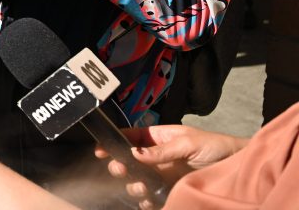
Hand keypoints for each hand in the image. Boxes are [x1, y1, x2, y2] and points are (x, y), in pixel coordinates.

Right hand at [97, 125, 247, 208]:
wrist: (239, 169)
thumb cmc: (216, 147)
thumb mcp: (188, 143)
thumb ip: (161, 150)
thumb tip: (135, 153)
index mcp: (158, 139)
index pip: (129, 139)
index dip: (114, 143)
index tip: (101, 151)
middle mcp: (156, 158)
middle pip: (127, 162)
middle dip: (119, 167)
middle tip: (121, 171)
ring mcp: (162, 177)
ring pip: (135, 183)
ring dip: (132, 186)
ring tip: (141, 188)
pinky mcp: (169, 193)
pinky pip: (150, 199)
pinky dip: (145, 201)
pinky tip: (150, 199)